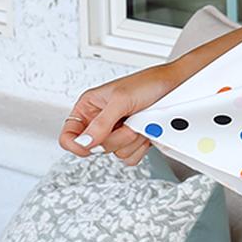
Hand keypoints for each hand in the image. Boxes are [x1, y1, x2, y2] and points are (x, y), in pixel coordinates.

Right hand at [57, 63, 180, 164]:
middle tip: (127, 122)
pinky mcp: (132, 141)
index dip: (77, 145)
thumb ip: (101, 123)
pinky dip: (140, 146)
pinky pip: (130, 157)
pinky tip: (144, 131)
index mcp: (88, 108)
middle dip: (116, 137)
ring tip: (138, 122)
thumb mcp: (120, 100)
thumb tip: (84, 143)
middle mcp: (100, 122)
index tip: (92, 145)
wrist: (173, 87)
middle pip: (96, 149)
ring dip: (131, 140)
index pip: (69, 136)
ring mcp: (116, 133)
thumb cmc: (146, 83)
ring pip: (116, 153)